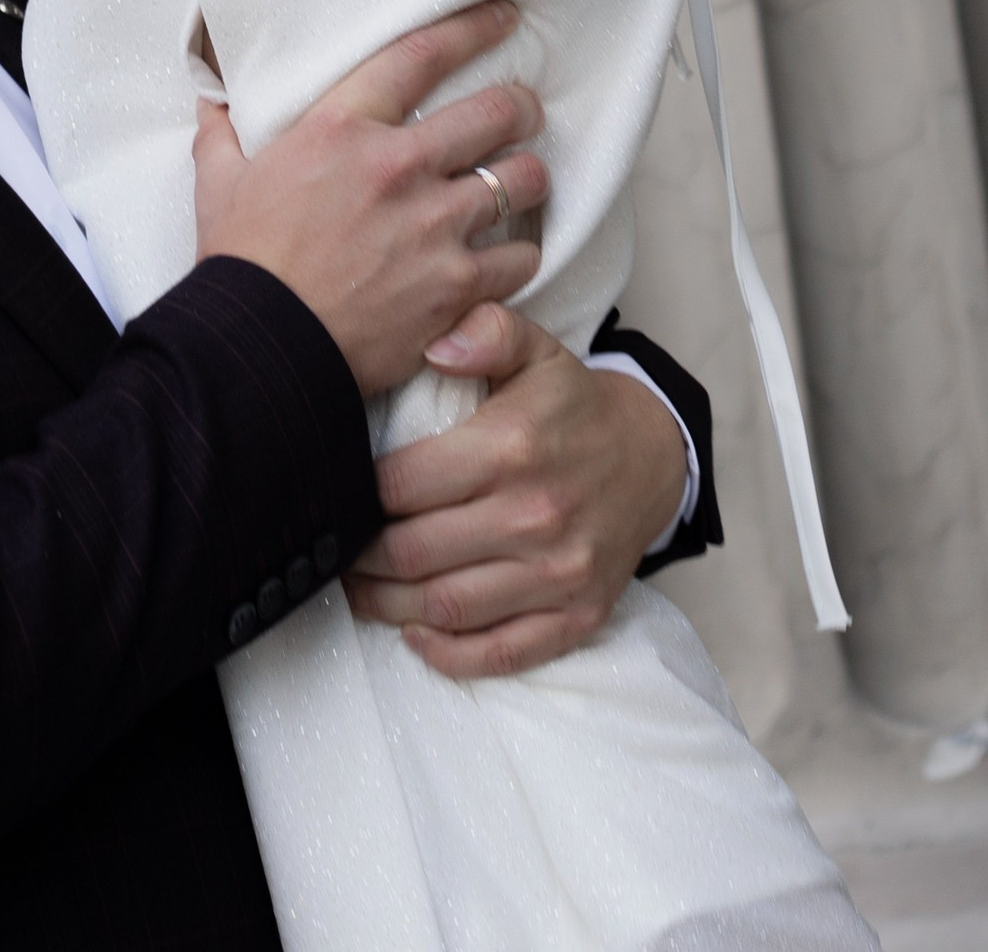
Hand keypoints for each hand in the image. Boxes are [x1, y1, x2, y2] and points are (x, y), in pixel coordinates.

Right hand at [193, 4, 548, 396]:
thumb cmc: (240, 264)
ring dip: (528, 178)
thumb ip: (222, 135)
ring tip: (527, 180)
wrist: (260, 347)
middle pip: (495, 112)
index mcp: (342, 127)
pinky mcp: (456, 286)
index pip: (422, 55)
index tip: (503, 17)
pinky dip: (520, 254)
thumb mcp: (219, 183)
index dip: (472, 28)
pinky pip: (519, 257)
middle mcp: (398, 167)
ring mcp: (434, 226)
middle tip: (525, 112)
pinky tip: (512, 254)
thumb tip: (210, 102)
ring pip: (521, 180)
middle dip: (520, 107)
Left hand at [343, 307, 689, 677]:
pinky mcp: (578, 616)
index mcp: (510, 446)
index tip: (338, 495)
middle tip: (335, 548)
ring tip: (360, 589)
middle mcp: (534, 515)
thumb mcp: (535, 348)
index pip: (403, 485)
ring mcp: (559, 573)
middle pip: (414, 552)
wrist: (652, 457)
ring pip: (446, 607)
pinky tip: (415, 634)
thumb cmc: (573, 405)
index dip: (358, 494)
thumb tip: (434, 343)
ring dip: (389, 607)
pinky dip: (449, 655)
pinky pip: (501, 653)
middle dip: (361, 556)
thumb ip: (485, 331)